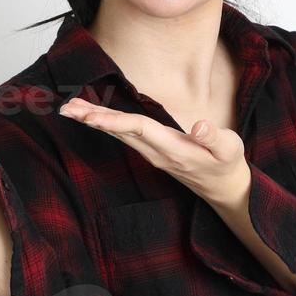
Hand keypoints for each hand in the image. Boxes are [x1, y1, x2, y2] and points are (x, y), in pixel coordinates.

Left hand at [57, 97, 250, 207]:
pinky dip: (105, 124)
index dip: (114, 122)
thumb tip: (200, 126)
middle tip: (65, 108)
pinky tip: (92, 116)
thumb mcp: (229, 149)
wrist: (222, 187)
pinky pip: (123, 135)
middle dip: (93, 119)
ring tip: (70, 108)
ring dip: (94, 120)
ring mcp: (151, 153)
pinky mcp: (151, 151)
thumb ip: (215, 138)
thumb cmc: (226, 164)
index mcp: (173, 148)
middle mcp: (156, 152)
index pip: (138, 130)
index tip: (90, 116)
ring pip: (118, 134)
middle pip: (119, 132)